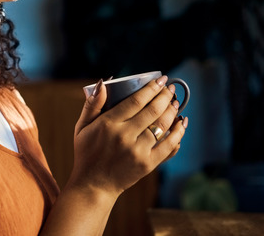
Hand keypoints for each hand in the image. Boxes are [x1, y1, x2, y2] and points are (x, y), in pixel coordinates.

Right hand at [67, 76, 187, 195]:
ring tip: (176, 102)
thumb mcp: (82, 127)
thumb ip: (92, 105)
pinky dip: (178, 133)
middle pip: (152, 111)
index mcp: (108, 124)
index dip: (151, 88)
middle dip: (165, 96)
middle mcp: (124, 136)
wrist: (93, 184)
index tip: (160, 80)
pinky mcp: (147, 164)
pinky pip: (168, 146)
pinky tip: (181, 123)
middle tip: (170, 88)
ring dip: (172, 112)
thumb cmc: (87, 153)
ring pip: (162, 126)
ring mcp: (137, 151)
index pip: (135, 101)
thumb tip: (103, 83)